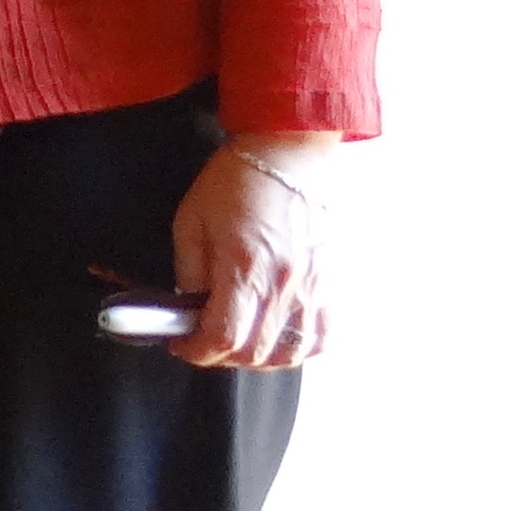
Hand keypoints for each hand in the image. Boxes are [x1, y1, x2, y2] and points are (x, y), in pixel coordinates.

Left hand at [167, 139, 329, 369]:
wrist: (287, 151)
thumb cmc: (236, 180)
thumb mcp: (191, 222)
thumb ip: (190, 272)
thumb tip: (189, 307)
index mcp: (244, 269)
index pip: (223, 337)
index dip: (196, 350)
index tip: (181, 343)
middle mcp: (284, 284)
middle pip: (256, 352)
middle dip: (221, 356)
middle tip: (203, 340)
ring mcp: (312, 286)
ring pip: (292, 352)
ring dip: (260, 359)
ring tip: (239, 341)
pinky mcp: (329, 281)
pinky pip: (325, 336)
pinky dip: (302, 348)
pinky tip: (280, 337)